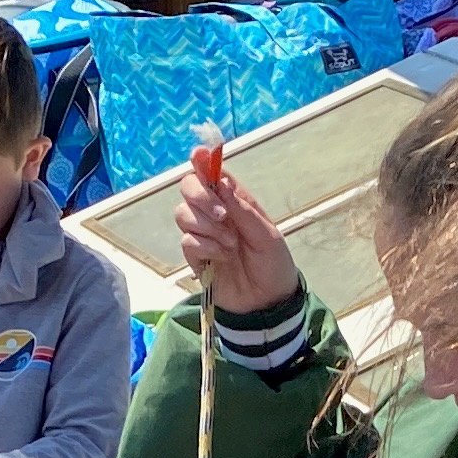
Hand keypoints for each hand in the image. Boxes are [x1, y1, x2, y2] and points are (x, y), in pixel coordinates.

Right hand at [174, 166, 297, 316]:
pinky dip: (206, 247)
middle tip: (222, 215)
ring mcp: (203, 234)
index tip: (198, 155)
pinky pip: (187, 240)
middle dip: (200, 196)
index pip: (212, 173)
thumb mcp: (267, 235)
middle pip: (188, 187)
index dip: (202, 161)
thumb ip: (243, 209)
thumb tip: (220, 182)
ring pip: (182, 213)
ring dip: (207, 227)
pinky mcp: (195, 256)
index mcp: (235, 201)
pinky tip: (222, 258)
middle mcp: (215, 212)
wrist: (268, 303)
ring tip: (231, 245)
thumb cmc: (274, 264)